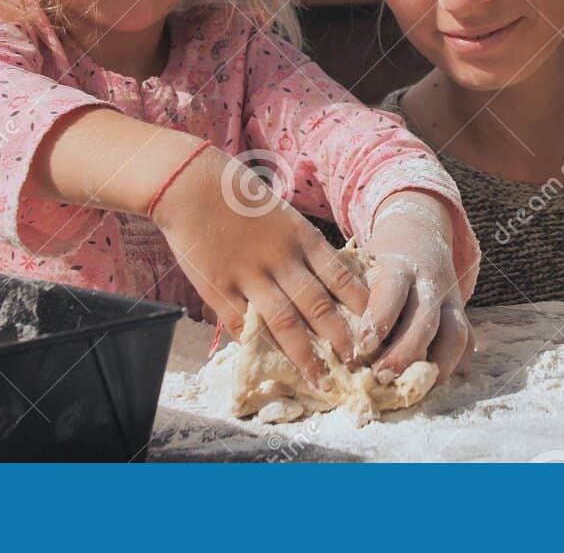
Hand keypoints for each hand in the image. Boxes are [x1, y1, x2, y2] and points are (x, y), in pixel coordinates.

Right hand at [152, 148, 369, 386]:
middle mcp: (281, 258)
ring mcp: (249, 276)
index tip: (374, 330)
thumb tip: (329, 280)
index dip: (361, 307)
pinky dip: (260, 346)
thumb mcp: (283, 215)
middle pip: (319, 306)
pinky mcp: (219, 288)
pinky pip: (244, 325)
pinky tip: (273, 365)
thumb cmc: (239, 197)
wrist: (189, 183)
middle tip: (358, 365)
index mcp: (301, 236)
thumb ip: (302, 248)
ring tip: (322, 379)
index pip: (342, 277)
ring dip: (306, 355)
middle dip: (341, 339)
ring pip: (285, 323)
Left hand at [357, 192, 472, 385]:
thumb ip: (348, 296)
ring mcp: (449, 299)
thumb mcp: (362, 265)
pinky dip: (455, 363)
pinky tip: (435, 380)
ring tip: (413, 387)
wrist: (417, 236)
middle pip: (425, 318)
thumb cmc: (378, 262)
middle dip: (404, 352)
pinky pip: (466, 341)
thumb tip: (326, 338)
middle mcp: (429, 283)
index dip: (380, 318)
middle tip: (380, 377)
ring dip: (436, 363)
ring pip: (454, 332)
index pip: (392, 290)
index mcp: (398, 267)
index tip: (362, 347)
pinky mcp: (460, 313)